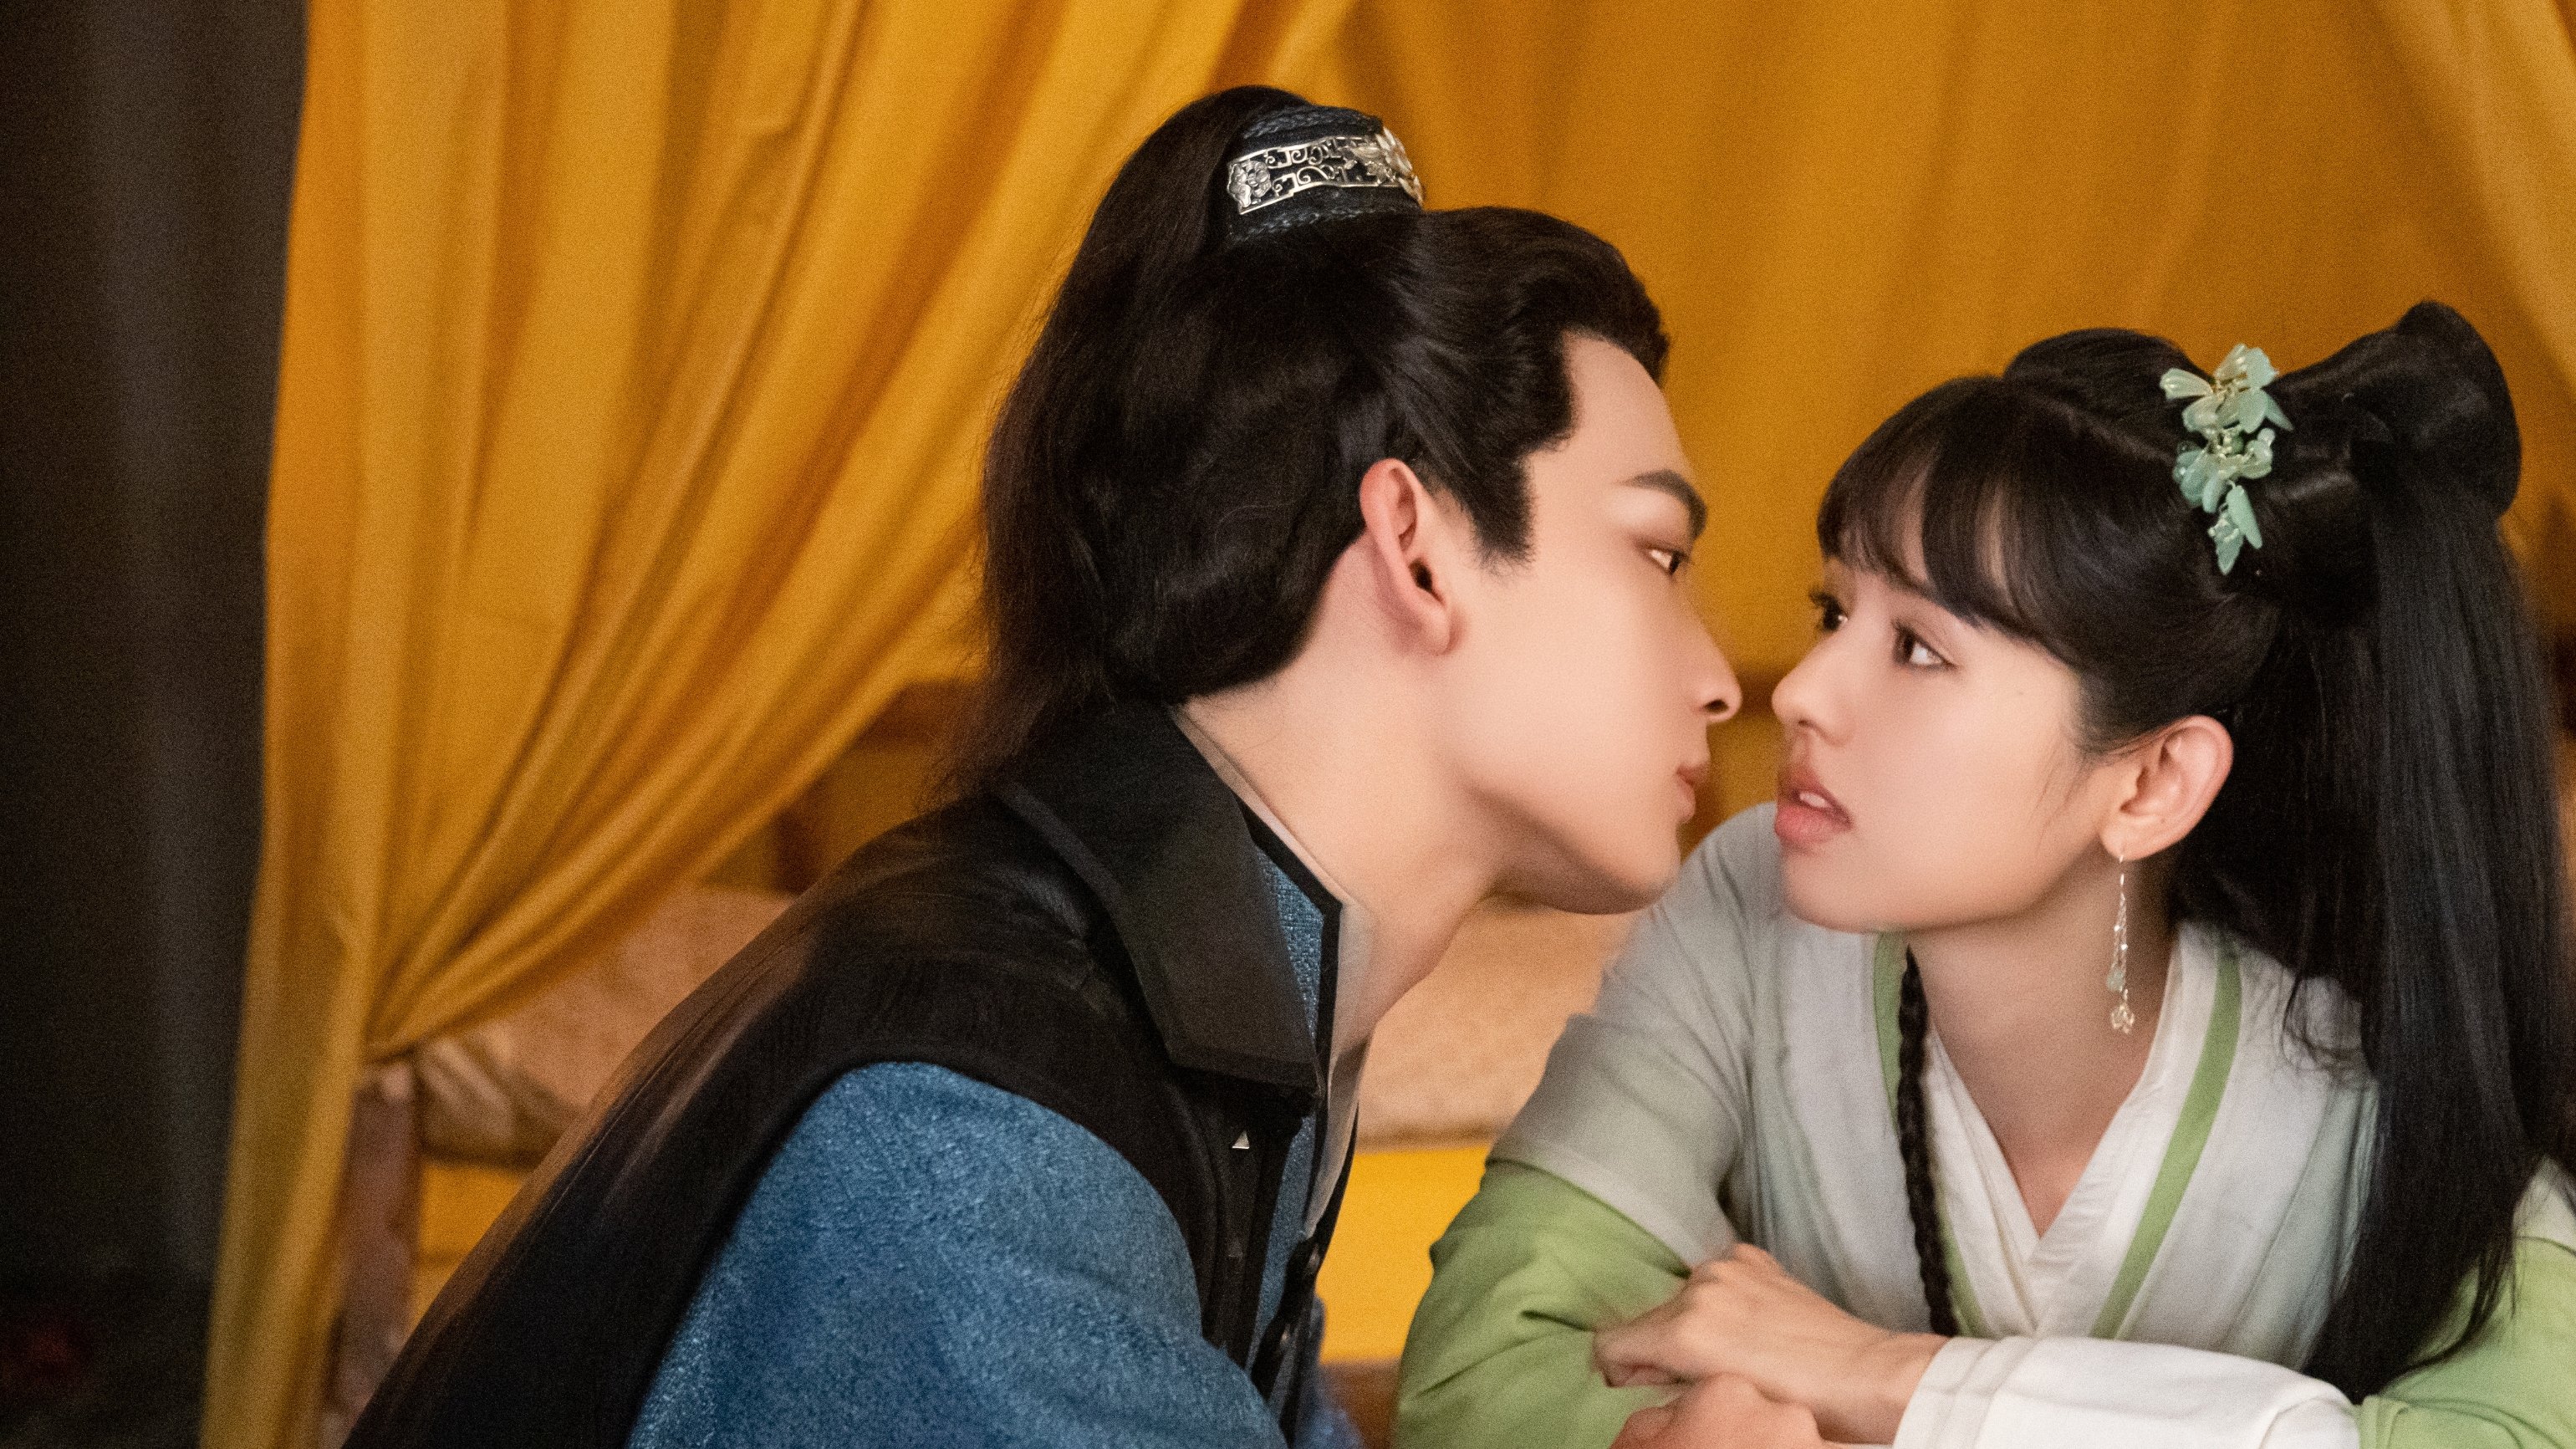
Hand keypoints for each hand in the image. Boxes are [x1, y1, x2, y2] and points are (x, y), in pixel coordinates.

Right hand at [1594, 1244, 1941, 1444]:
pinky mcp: (1754, 1260)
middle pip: (1644, 1320)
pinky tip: (1747, 1323)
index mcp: (1685, 1329)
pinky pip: (1715, 1277)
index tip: (1646, 1387)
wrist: (1864, 1377)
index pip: (1612, 1344)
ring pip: (1678, 1298)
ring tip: (1729, 1352)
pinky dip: (1720, 1298)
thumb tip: (1639, 1376)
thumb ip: (1665, 1384)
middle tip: (1694, 1379)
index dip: (1621, 1372)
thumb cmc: (1795, 1405)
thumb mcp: (1717, 1399)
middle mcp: (1700, 1288)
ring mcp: (1729, 1268)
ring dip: (1689, 1323)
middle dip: (1656, 1350)